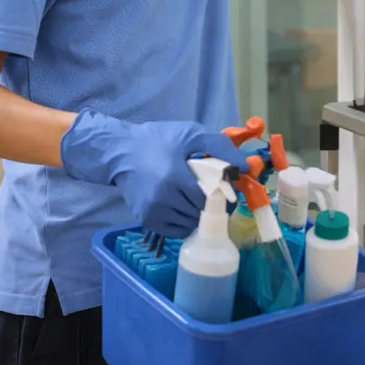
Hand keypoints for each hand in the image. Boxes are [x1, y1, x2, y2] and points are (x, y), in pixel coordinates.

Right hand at [60, 111, 250, 237]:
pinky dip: (183, 221)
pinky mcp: (146, 220)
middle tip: (208, 191)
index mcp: (175, 178)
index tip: (224, 189)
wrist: (118, 151)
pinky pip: (176, 230)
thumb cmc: (156, 140)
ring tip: (192, 197)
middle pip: (202, 213)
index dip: (222, 196)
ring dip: (197, 213)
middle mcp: (163, 199)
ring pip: (190, 223)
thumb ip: (220, 146)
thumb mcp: (189, 133)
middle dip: (210, 204)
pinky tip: (180, 206)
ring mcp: (153, 212)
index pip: (211, 200)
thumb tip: (245, 166)